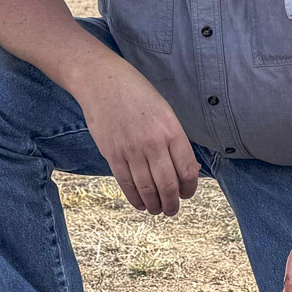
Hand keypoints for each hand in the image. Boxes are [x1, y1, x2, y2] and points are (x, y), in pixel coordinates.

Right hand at [79, 64, 199, 214]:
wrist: (101, 81)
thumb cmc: (137, 94)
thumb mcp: (164, 111)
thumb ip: (174, 140)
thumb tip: (187, 170)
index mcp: (171, 130)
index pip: (187, 170)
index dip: (190, 188)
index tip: (187, 193)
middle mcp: (153, 143)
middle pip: (168, 185)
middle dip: (172, 204)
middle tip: (172, 210)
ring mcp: (131, 150)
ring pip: (147, 189)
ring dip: (154, 205)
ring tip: (157, 210)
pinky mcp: (112, 154)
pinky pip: (126, 184)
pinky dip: (135, 198)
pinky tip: (140, 204)